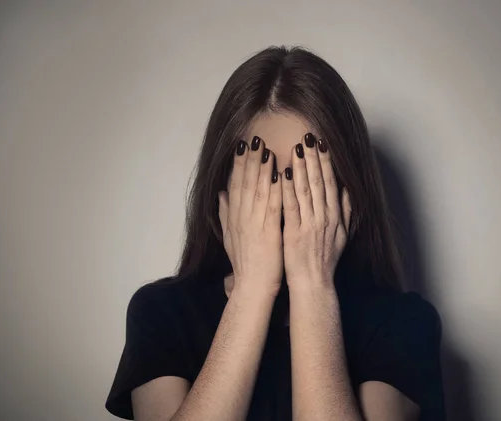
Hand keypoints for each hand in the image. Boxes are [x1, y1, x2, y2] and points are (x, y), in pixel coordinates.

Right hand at [218, 136, 282, 296]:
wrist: (252, 286)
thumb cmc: (245, 263)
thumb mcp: (230, 236)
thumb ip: (225, 213)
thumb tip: (220, 193)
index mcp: (235, 217)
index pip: (235, 185)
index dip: (238, 164)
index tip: (242, 146)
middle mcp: (242, 217)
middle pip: (244, 183)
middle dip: (249, 159)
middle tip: (253, 138)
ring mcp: (254, 224)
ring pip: (257, 191)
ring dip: (261, 168)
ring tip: (265, 148)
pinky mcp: (269, 232)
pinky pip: (272, 206)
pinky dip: (275, 189)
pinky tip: (279, 174)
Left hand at [281, 133, 351, 288]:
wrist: (314, 283)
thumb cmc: (326, 260)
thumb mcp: (343, 234)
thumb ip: (347, 211)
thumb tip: (350, 189)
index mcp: (335, 216)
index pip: (332, 182)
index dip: (327, 161)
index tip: (322, 143)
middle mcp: (325, 217)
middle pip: (320, 181)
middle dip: (315, 157)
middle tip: (309, 136)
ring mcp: (310, 224)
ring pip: (306, 190)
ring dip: (302, 167)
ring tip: (297, 147)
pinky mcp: (295, 232)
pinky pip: (291, 207)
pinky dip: (287, 189)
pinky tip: (282, 174)